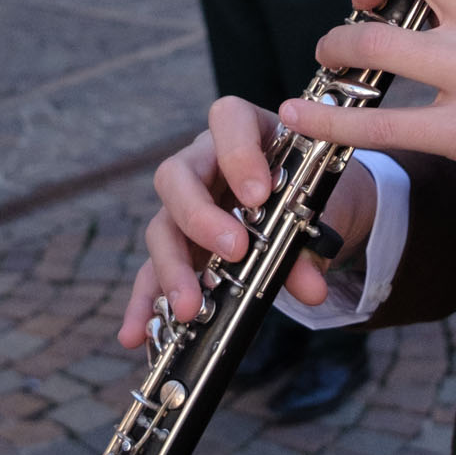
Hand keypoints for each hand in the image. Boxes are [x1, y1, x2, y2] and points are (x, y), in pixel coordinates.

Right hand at [122, 97, 372, 347]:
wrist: (310, 208)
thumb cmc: (310, 192)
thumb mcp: (319, 209)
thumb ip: (310, 244)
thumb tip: (310, 288)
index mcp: (244, 131)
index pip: (228, 120)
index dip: (238, 153)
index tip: (258, 195)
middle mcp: (204, 162)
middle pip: (177, 176)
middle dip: (200, 217)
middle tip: (234, 251)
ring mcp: (185, 204)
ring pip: (161, 226)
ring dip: (173, 269)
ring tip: (190, 309)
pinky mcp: (178, 244)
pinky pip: (151, 270)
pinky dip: (144, 303)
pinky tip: (135, 334)